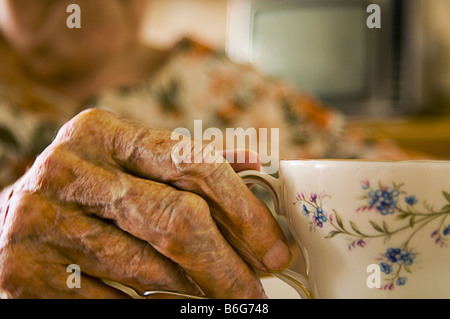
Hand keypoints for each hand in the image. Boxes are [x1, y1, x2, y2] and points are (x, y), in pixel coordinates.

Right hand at [0, 109, 290, 298]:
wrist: (4, 224)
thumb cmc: (85, 192)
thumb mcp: (127, 163)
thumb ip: (185, 163)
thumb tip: (252, 163)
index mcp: (101, 132)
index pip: (191, 162)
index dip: (243, 209)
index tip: (273, 247)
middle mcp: (69, 170)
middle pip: (177, 220)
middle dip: (228, 264)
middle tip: (255, 290)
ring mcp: (42, 222)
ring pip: (148, 268)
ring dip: (195, 291)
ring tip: (221, 297)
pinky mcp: (26, 272)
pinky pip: (112, 302)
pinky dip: (153, 309)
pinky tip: (174, 306)